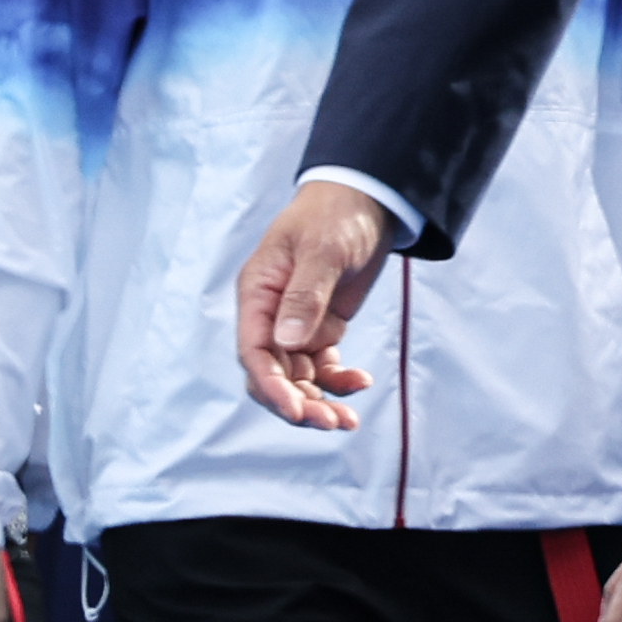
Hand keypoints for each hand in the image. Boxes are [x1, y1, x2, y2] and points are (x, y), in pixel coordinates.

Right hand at [235, 182, 398, 428]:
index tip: (296, 410)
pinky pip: (323, 366)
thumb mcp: (323, 249)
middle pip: (273, 374)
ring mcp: (296, 324)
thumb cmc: (336, 215)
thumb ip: (305, 294)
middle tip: (332, 423)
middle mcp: (270, 315)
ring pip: (298, 377)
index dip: (271, 386)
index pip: (253, 352)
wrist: (367, 199)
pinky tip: (361, 383)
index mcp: (257, 294)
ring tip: (348, 421)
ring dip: (319, 400)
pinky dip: (339, 380)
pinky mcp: (322, 327)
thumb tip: (285, 342)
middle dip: (298, 403)